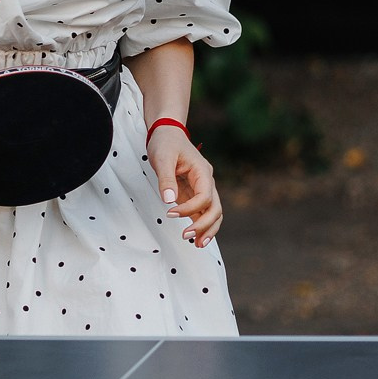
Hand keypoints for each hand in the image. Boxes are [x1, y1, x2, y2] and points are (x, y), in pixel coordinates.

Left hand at [148, 123, 222, 246]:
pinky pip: (202, 211)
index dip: (190, 209)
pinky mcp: (194, 193)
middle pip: (215, 208)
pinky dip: (200, 224)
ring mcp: (202, 188)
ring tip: (196, 245)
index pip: (204, 196)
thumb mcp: (162, 157)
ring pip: (213, 212)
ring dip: (207, 229)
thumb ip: (166, 179)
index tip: (170, 213)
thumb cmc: (165, 143)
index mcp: (202, 172)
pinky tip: (194, 237)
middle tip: (186, 236)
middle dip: (204, 225)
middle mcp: (207, 181)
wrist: (167, 134)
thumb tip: (169, 201)